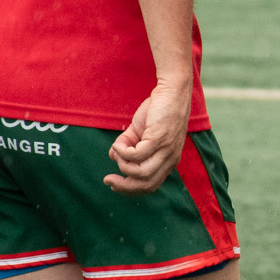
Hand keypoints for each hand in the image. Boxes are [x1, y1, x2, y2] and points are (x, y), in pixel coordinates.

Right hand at [105, 77, 191, 193]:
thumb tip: (112, 156)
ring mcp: (166, 150)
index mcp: (168, 161)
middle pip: (146, 185)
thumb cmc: (158, 109)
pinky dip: (123, 152)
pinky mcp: (159, 139)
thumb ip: (127, 144)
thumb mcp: (140, 131)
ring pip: (142, 173)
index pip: (151, 185)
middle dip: (124, 186)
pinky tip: (118, 143)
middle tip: (108, 180)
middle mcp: (170, 159)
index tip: (113, 183)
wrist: (171, 91)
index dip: (131, 189)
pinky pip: (137, 155)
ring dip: (123, 165)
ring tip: (116, 151)